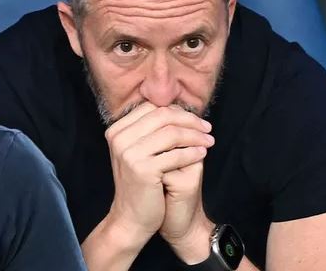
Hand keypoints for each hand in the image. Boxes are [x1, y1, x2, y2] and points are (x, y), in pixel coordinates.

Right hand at [103, 103, 213, 251]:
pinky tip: (202, 154)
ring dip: (195, 136)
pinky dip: (193, 153)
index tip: (195, 120)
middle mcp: (119, 138)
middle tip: (207, 128)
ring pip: (171, 133)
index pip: (151, 108)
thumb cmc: (140, 184)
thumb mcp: (138, 151)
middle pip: (162, 116)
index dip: (177, 111)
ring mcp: (129, 153)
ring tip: (209, 141)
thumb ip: (150, 130)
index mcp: (117, 130)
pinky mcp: (142, 169)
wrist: (131, 217)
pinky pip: (176, 155)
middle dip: (189, 120)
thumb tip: (178, 109)